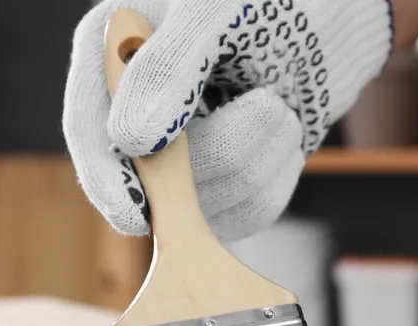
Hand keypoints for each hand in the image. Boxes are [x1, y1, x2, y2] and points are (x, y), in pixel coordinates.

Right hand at [63, 0, 393, 241]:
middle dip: (223, 151)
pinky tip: (283, 132)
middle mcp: (137, 115)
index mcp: (114, 61)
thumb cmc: (265, 3)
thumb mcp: (213, 14)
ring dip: (261, 154)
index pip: (89, 129)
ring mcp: (180, 161)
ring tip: (278, 104)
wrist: (328, 25)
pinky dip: (277, 174)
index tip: (135, 212)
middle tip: (270, 104)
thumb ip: (168, 68)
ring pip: (207, 204)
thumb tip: (130, 139)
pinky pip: (247, 211)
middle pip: (152, 182)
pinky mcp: (223, 190)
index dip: (106, 177)